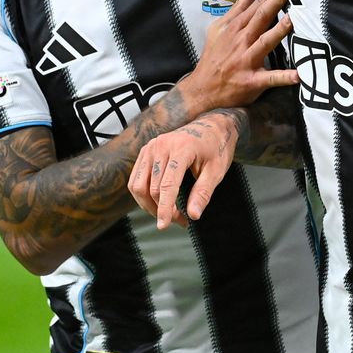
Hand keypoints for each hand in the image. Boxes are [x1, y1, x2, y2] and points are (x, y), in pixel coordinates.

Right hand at [128, 112, 238, 229]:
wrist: (210, 126)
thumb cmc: (216, 148)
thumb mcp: (216, 171)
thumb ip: (203, 193)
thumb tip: (193, 215)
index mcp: (182, 148)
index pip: (167, 184)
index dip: (164, 208)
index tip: (164, 226)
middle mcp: (162, 145)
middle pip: (152, 188)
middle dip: (162, 210)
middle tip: (180, 221)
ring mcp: (151, 146)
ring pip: (138, 185)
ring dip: (149, 205)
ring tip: (167, 213)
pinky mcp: (146, 150)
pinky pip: (136, 178)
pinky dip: (143, 194)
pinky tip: (157, 201)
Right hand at [177, 0, 297, 113]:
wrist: (202, 89)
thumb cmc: (214, 57)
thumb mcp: (219, 29)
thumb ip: (237, 9)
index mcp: (235, 29)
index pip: (254, 7)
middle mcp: (242, 42)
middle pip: (260, 19)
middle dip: (274, 4)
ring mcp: (247, 61)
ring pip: (265, 43)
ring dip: (279, 31)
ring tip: (292, 20)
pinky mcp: (252, 81)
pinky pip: (270, 78)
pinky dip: (283, 77)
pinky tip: (298, 75)